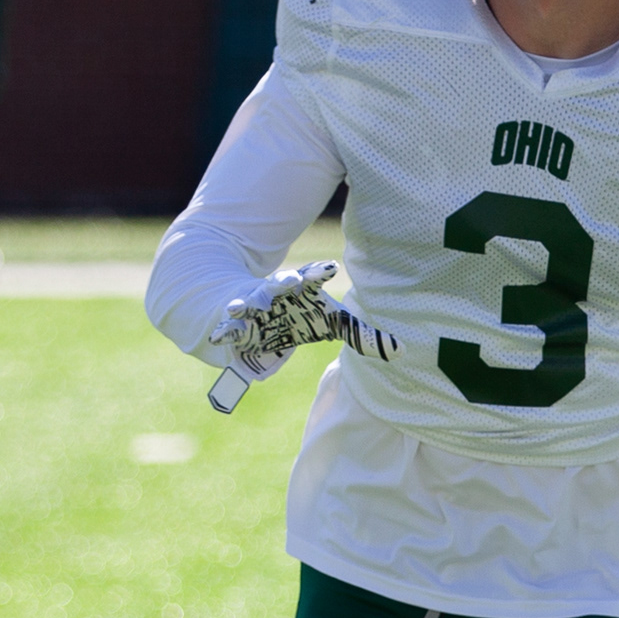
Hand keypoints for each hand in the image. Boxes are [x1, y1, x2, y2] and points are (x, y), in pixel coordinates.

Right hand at [201, 261, 402, 385]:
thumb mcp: (331, 324)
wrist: (261, 313)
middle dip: (283, 282)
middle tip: (290, 281)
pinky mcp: (236, 324)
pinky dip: (223, 331)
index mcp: (302, 287)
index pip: (314, 276)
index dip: (321, 271)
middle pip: (279, 284)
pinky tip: (216, 338)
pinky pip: (229, 328)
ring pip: (248, 302)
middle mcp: (276, 292)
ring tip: (236, 308)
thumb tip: (402, 350)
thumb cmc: (301, 316)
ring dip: (243, 304)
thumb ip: (362, 335)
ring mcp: (253, 306)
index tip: (330, 267)